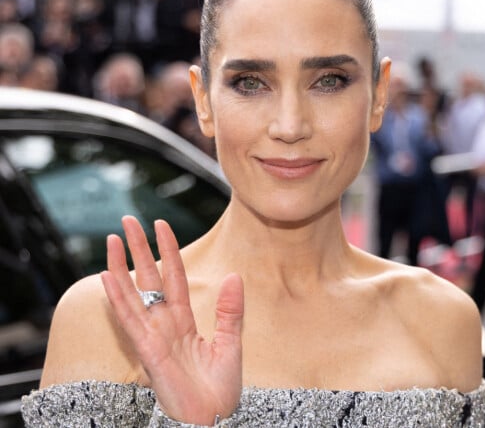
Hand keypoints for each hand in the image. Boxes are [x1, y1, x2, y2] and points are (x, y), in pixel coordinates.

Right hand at [100, 216, 243, 424]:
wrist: (211, 421)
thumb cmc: (218, 391)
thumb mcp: (230, 344)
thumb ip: (230, 311)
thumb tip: (234, 275)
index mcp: (184, 320)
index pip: (174, 275)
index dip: (168, 250)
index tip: (160, 224)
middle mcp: (164, 324)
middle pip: (148, 278)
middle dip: (138, 249)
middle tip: (127, 220)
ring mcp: (153, 336)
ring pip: (133, 293)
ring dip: (121, 265)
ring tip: (112, 238)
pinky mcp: (148, 351)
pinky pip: (130, 319)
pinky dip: (118, 297)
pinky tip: (107, 276)